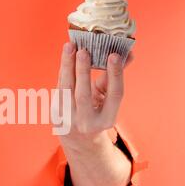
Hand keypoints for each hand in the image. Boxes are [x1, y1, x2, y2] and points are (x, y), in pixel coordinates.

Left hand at [55, 42, 132, 185]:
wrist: (79, 139)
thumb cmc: (97, 113)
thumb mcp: (108, 101)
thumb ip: (114, 77)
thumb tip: (128, 53)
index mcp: (107, 120)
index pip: (114, 95)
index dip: (115, 75)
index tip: (114, 55)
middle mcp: (87, 122)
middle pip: (84, 94)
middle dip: (83, 71)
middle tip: (83, 50)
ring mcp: (69, 119)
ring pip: (66, 90)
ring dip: (67, 66)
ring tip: (70, 46)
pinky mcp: (56, 113)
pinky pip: (59, 88)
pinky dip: (63, 70)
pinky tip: (65, 55)